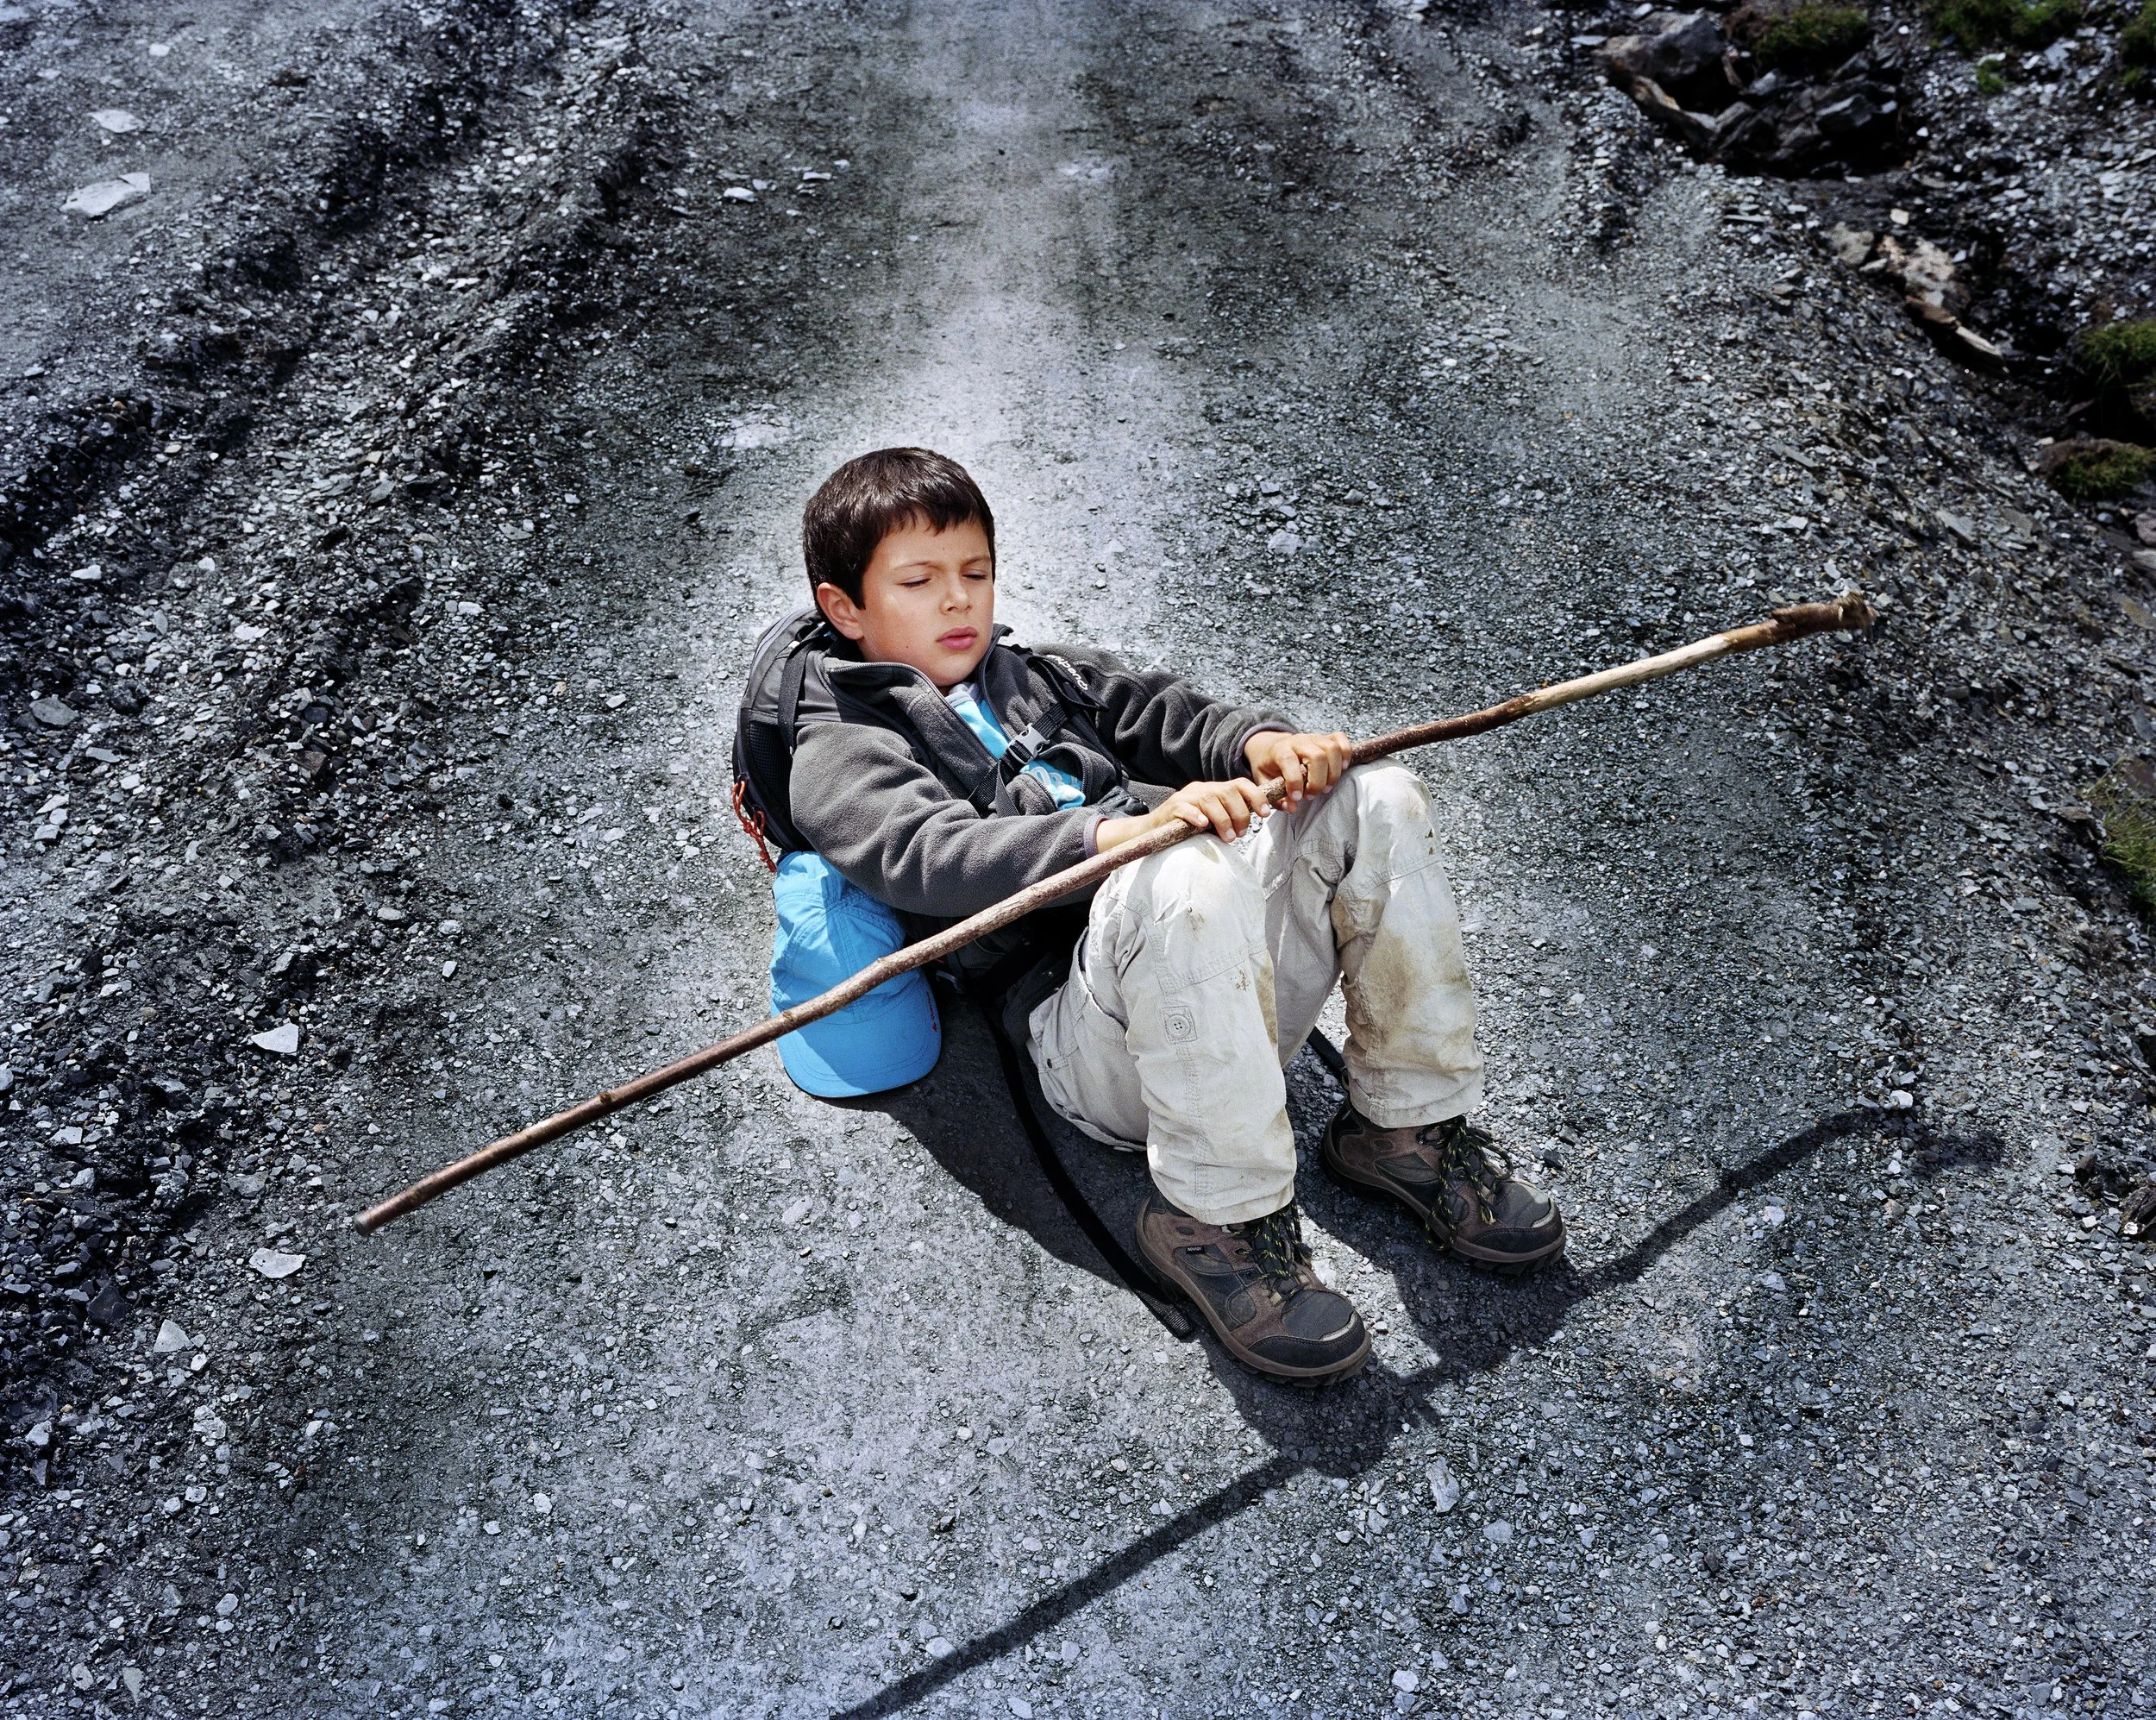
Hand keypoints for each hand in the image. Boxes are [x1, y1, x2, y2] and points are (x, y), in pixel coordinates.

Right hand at [1094, 777, 1272, 853]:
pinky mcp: (1171, 808)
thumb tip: (1252, 824)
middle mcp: (1201, 789)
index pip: (1240, 784)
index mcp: (1214, 791)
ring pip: (1210, 799)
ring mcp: (1186, 797)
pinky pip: (1185, 807)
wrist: (1153, 832)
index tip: (1265, 814)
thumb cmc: (1188, 830)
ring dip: (1223, 819)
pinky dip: (1196, 815)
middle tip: (1240, 834)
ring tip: (1228, 837)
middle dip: (1240, 813)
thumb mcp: (1213, 823)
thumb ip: (1229, 820)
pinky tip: (1203, 825)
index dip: (1256, 796)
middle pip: (1228, 791)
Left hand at [1243, 729, 1351, 807]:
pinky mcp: (1325, 738)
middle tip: (1311, 795)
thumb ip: (1276, 797)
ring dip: (1333, 773)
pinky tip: (1341, 768)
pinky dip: (1345, 754)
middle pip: (1317, 756)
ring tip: (1325, 787)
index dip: (1294, 781)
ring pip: (1332, 748)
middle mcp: (1298, 741)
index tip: (1297, 797)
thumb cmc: (1268, 767)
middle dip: (1318, 781)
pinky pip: (1341, 739)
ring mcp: (1313, 737)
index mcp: (1279, 750)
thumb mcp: (1264, 782)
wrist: (1270, 748)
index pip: (1289, 760)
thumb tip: (1292, 808)